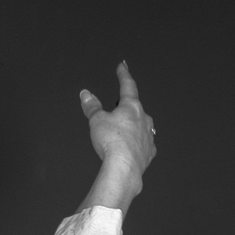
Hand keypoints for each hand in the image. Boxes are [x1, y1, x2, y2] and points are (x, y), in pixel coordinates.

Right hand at [77, 61, 155, 211]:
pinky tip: (134, 148)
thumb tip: (85, 94)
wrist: (124, 168)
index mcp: (132, 107)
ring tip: (124, 131)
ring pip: (142, 126)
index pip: (128, 85)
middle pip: (136, 108)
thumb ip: (92, 107)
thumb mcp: (97, 121)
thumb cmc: (112, 142)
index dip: (123, 74)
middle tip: (119, 107)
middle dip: (127, 107)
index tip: (122, 66)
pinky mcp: (149, 153)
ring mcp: (148, 136)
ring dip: (134, 126)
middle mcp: (144, 119)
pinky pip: (145, 145)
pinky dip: (139, 144)